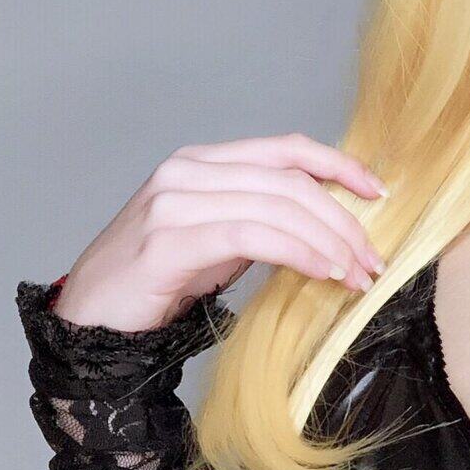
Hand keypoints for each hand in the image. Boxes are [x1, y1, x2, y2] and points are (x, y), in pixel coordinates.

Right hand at [50, 132, 390, 332]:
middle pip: (290, 182)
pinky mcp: (168, 240)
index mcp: (202, 162)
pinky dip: (296, 253)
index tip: (377, 193)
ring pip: (276, 207)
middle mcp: (187, 171)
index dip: (338, 165)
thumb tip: (328, 226)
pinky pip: (251, 236)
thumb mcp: (218, 240)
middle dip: (342, 221)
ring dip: (328, 243)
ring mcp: (174, 202)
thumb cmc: (157, 281)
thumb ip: (262, 219)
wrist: (92, 321)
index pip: (285, 149)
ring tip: (356, 275)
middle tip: (373, 260)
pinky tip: (322, 272)